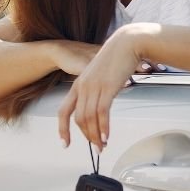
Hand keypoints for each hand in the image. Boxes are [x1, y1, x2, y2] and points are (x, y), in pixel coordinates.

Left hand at [58, 24, 152, 149]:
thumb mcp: (100, 76)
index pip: (64, 111)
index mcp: (78, 84)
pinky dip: (103, 128)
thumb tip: (100, 108)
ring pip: (89, 118)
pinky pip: (102, 113)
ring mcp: (94, 87)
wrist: (126, 43)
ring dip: (96, 136)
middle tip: (96, 147)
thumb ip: (96, 90)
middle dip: (86, 136)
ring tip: (103, 145)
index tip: (65, 143)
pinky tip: (107, 136)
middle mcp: (83, 86)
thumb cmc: (116, 58)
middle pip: (78, 119)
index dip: (62, 129)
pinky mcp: (107, 87)